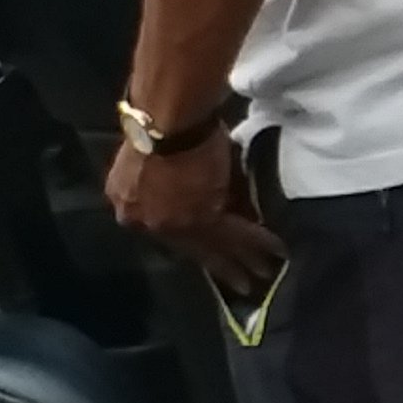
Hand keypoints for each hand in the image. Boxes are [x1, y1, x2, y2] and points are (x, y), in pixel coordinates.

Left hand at [106, 134, 284, 295]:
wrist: (165, 118)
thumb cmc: (159, 121)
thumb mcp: (157, 157)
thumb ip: (176, 183)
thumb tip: (210, 198)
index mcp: (127, 202)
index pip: (165, 228)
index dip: (194, 242)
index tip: (212, 255)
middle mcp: (145, 221)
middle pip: (189, 246)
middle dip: (219, 264)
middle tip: (242, 283)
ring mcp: (171, 223)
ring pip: (212, 245)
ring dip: (242, 260)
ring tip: (263, 274)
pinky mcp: (200, 218)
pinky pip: (232, 234)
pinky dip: (255, 240)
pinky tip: (275, 248)